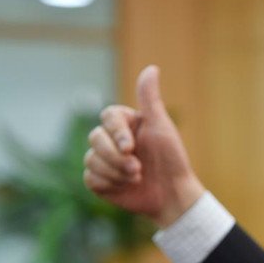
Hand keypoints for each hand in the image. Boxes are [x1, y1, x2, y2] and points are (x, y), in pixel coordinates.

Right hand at [84, 65, 204, 227]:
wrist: (173, 195)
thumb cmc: (171, 159)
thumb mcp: (162, 127)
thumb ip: (150, 99)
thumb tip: (152, 68)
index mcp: (126, 124)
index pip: (108, 117)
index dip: (116, 132)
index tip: (131, 148)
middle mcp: (112, 140)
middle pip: (95, 138)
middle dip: (116, 157)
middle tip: (138, 169)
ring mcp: (103, 160)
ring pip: (91, 159)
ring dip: (115, 172)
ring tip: (137, 178)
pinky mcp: (99, 181)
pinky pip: (90, 178)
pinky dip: (109, 184)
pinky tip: (126, 187)